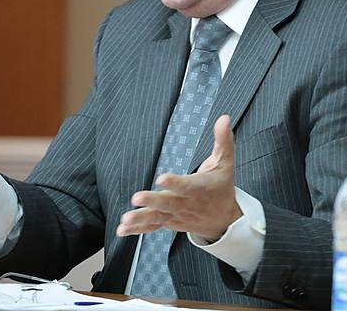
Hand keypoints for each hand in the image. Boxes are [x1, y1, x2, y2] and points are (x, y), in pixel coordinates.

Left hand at [116, 114, 241, 241]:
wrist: (224, 220)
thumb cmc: (222, 187)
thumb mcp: (225, 163)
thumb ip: (222, 140)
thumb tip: (224, 117)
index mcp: (198, 188)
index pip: (186, 185)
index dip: (174, 182)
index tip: (161, 178)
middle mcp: (185, 204)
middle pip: (167, 203)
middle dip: (152, 201)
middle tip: (136, 198)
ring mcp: (176, 215)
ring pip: (157, 217)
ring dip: (140, 219)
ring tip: (125, 220)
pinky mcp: (169, 222)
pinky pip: (152, 227)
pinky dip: (137, 229)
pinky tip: (122, 229)